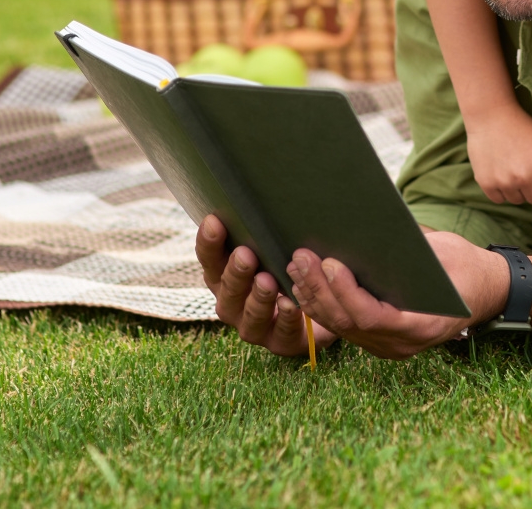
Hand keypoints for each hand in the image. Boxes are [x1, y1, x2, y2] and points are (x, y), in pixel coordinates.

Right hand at [196, 214, 339, 357]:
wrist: (322, 308)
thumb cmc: (290, 268)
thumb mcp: (275, 248)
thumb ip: (264, 231)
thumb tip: (266, 188)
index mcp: (225, 277)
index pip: (210, 259)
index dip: (209, 242)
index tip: (215, 220)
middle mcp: (233, 303)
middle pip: (226, 289)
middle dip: (236, 271)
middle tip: (246, 254)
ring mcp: (254, 326)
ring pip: (249, 315)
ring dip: (258, 297)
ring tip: (268, 281)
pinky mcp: (280, 343)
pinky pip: (280, 333)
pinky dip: (286, 319)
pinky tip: (293, 305)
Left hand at [287, 230, 510, 359]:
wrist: (485, 292)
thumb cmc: (465, 268)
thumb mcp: (444, 254)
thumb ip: (408, 250)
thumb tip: (365, 232)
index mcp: (421, 326)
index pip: (371, 317)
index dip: (346, 292)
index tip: (330, 263)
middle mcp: (400, 344)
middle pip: (347, 323)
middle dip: (319, 289)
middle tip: (301, 257)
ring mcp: (386, 346)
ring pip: (339, 327)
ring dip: (312, 296)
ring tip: (295, 265)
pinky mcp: (377, 339)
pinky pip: (343, 326)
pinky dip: (321, 305)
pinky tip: (304, 283)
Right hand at [467, 104, 531, 204]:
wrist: (490, 116)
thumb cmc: (522, 127)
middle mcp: (524, 176)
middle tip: (528, 168)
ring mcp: (504, 181)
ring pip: (518, 200)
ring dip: (518, 190)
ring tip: (513, 168)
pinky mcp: (486, 183)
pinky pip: (499, 199)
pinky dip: (501, 190)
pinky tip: (501, 172)